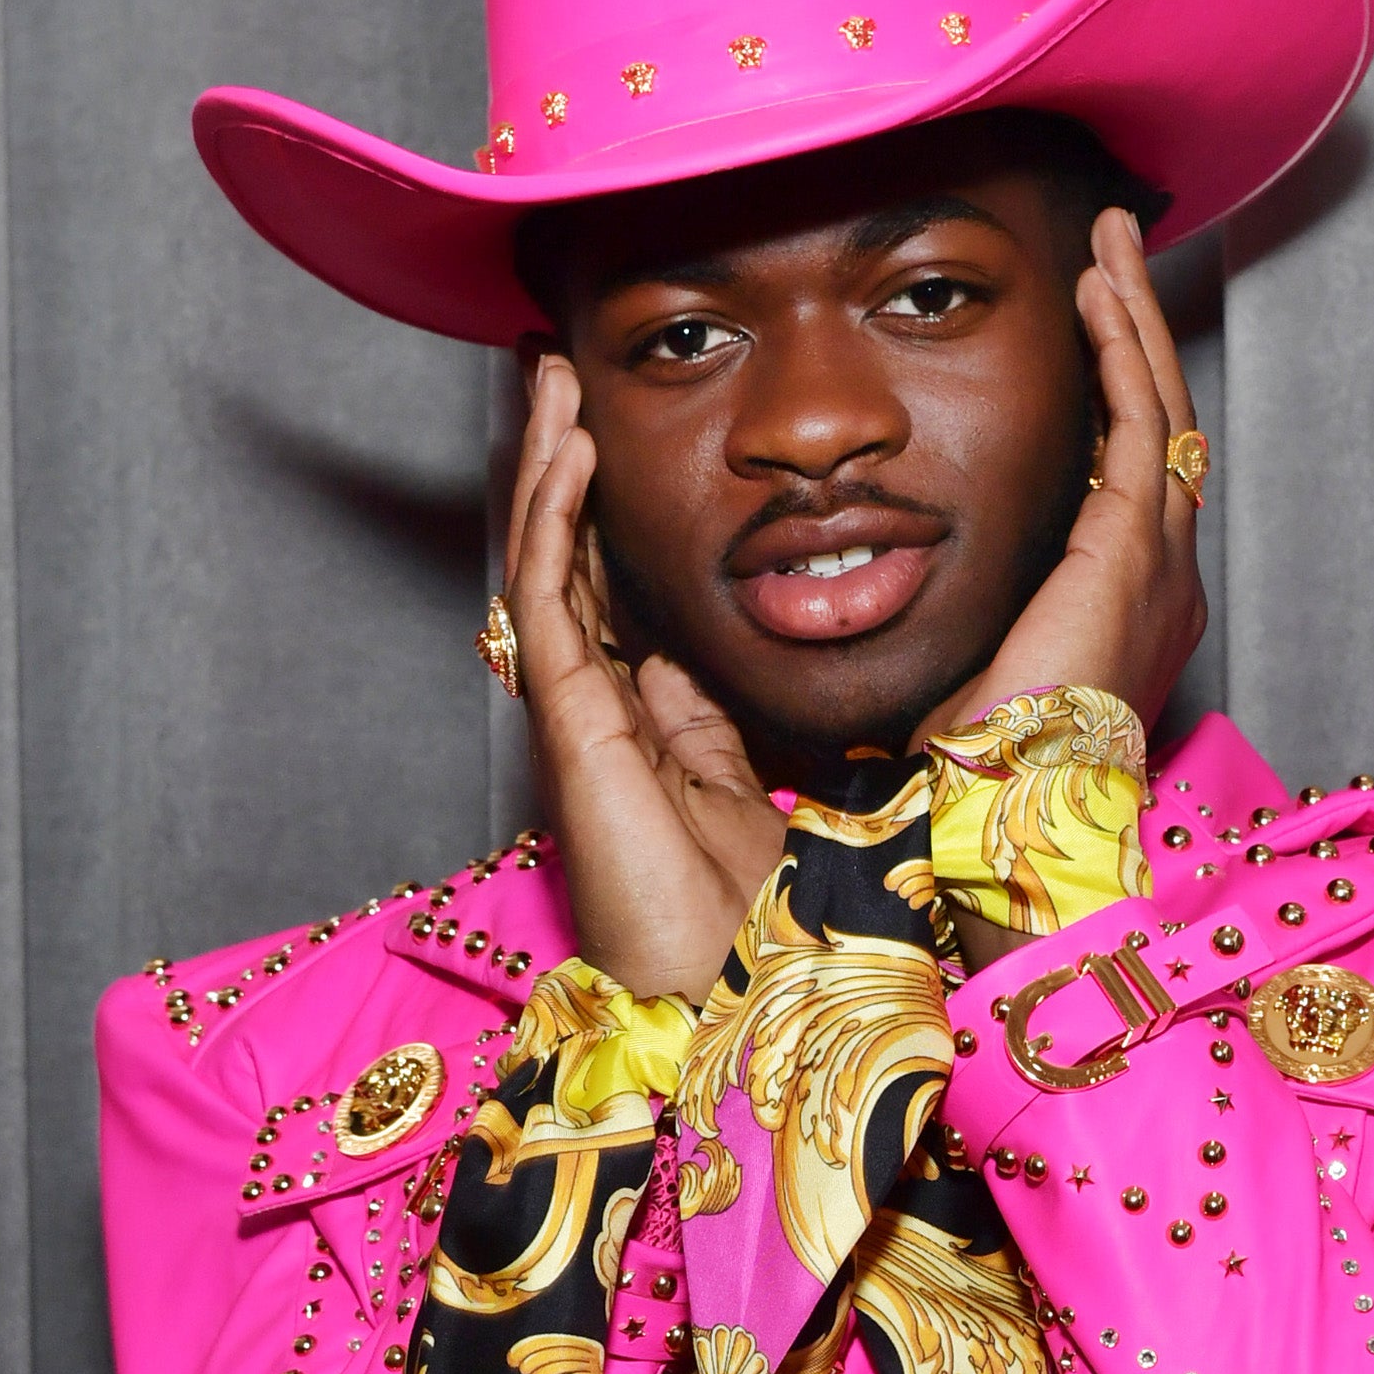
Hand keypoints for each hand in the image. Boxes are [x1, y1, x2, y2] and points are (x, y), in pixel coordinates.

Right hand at [504, 351, 786, 1002]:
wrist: (745, 1000)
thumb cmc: (778, 923)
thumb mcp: (795, 789)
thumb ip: (785, 729)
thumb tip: (824, 671)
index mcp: (661, 725)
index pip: (625, 595)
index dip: (620, 516)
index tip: (631, 435)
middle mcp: (607, 712)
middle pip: (574, 562)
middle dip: (567, 465)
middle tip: (566, 373)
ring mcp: (580, 716)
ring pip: (549, 562)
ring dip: (549, 463)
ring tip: (554, 378)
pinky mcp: (571, 723)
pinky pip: (552, 597)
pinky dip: (558, 517)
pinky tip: (575, 447)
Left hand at [917, 207, 1206, 747]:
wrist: (1013, 823)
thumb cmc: (982, 777)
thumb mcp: (978, 673)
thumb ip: (977, 616)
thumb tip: (910, 581)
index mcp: (1129, 609)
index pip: (1132, 476)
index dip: (1118, 393)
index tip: (1089, 328)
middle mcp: (1164, 581)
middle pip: (1163, 426)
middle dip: (1139, 331)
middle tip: (1117, 251)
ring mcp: (1160, 565)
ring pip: (1161, 411)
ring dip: (1137, 320)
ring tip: (1114, 246)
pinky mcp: (1133, 551)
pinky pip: (1140, 426)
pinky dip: (1124, 354)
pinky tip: (1102, 296)